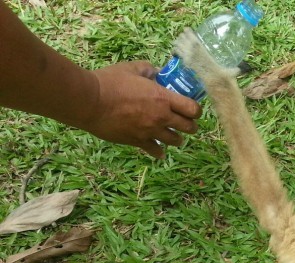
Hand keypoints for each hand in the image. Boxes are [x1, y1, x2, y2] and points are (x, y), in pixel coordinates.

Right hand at [83, 61, 201, 157]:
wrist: (89, 101)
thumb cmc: (109, 81)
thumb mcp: (131, 68)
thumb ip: (149, 70)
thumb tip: (158, 72)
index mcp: (163, 98)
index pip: (193, 109)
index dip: (196, 110)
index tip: (192, 109)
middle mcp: (161, 117)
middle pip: (189, 128)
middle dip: (190, 125)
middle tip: (186, 123)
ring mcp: (150, 131)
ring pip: (175, 141)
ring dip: (177, 138)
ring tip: (173, 135)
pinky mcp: (138, 141)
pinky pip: (156, 151)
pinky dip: (159, 151)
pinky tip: (159, 150)